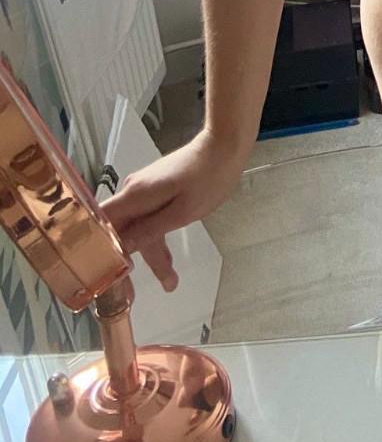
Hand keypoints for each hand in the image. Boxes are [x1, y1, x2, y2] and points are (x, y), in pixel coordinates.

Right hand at [100, 130, 246, 289]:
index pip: (100, 227)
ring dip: (148, 255)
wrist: (224, 144)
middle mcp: (133, 191)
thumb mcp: (182, 212)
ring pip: (136, 228)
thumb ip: (150, 231)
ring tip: (167, 283)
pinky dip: (155, 240)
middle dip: (123, 264)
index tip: (100, 279)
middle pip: (117, 232)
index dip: (96, 254)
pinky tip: (167, 261)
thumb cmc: (208, 177)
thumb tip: (122, 248)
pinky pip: (148, 220)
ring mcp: (144, 190)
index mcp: (134, 195)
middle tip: (129, 297)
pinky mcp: (155, 190)